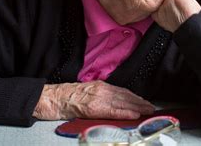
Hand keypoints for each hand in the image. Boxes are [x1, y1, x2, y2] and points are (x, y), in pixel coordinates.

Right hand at [33, 80, 154, 119]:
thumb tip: (114, 104)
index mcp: (100, 86)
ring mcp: (97, 98)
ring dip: (137, 107)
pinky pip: (112, 110)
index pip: (122, 91)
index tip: (144, 102)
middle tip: (151, 107)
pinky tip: (134, 114)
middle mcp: (101, 89)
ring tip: (147, 111)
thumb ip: (100, 96)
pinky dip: (125, 112)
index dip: (135, 97)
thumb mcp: (86, 93)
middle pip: (125, 96)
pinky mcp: (92, 107)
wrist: (50, 98)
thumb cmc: (65, 97)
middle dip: (139, 102)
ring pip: (122, 102)